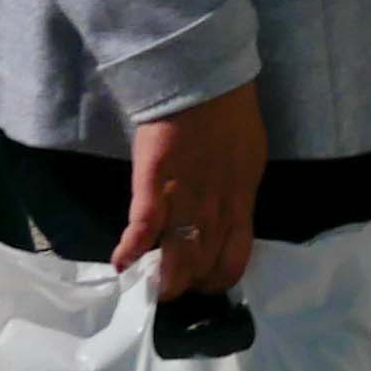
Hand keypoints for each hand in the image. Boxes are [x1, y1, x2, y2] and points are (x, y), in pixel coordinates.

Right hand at [117, 81, 266, 297]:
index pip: (234, 260)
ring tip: (147, 288)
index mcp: (241, 204)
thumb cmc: (229, 116)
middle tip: (171, 287)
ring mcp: (186, 199)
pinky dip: (131, 249)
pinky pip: (144, 226)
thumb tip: (231, 213)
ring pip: (177, 256)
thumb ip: (238, 192)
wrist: (204, 82)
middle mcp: (216, 210)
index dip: (217, 279)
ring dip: (162, 278)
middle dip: (187, 284)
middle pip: (203, 265)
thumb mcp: (248, 160)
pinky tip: (121, 265)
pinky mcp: (155, 184)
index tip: (204, 281)